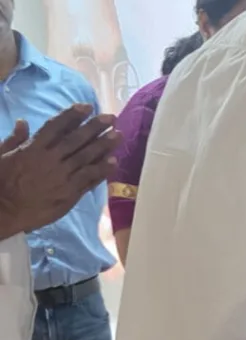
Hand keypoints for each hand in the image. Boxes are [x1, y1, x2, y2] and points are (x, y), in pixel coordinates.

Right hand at [0, 104, 119, 239]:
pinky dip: (101, 170)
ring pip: (86, 158)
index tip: (87, 106)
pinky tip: (113, 162)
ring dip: (104, 146)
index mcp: (33, 148)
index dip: (72, 115)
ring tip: (118, 135)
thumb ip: (14, 139)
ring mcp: (62, 177)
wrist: (4, 210)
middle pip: (76, 140)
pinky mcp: (69, 194)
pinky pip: (88, 179)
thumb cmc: (1, 182)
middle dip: (95, 127)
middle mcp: (51, 160)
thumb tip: (23, 122)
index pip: (56, 127)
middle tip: (112, 117)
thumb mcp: (1, 155)